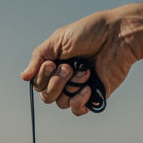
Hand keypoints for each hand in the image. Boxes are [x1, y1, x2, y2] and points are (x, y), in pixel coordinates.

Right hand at [20, 9, 136, 115]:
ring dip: (70, 87)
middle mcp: (65, 78)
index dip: (42, 77)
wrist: (118, 36)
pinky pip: (78, 110)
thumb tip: (24, 77)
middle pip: (46, 97)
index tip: (52, 63)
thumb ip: (39, 57)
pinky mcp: (93, 96)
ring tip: (85, 71)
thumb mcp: (58, 40)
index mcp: (55, 65)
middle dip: (55, 83)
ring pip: (61, 103)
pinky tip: (87, 89)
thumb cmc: (90, 32)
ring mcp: (79, 88)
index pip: (38, 83)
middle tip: (68, 67)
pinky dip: (79, 102)